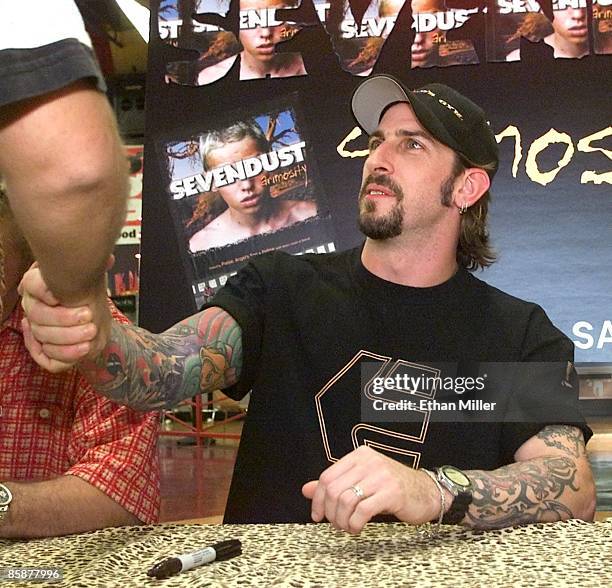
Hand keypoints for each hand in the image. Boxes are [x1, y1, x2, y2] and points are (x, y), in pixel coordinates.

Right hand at [19, 263, 110, 372]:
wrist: (92, 318)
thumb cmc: (87, 294)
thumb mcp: (91, 278)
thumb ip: (95, 268)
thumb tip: (108, 260)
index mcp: (39, 286)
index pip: (31, 283)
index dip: (42, 289)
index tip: (58, 295)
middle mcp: (33, 308)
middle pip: (37, 315)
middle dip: (63, 318)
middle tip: (89, 316)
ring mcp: (38, 330)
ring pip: (43, 337)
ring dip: (68, 337)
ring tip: (92, 332)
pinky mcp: (47, 351)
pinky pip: (48, 359)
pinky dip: (65, 355)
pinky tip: (84, 348)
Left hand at [302, 446, 444, 533]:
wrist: (426, 492)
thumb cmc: (392, 487)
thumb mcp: (361, 481)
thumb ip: (335, 484)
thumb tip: (306, 489)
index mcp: (359, 456)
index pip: (327, 476)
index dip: (317, 499)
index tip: (317, 514)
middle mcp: (368, 462)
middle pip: (334, 489)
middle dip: (330, 512)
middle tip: (335, 524)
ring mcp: (380, 476)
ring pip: (346, 500)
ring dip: (342, 520)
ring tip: (347, 527)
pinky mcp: (391, 492)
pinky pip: (362, 510)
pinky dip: (355, 523)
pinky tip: (357, 528)